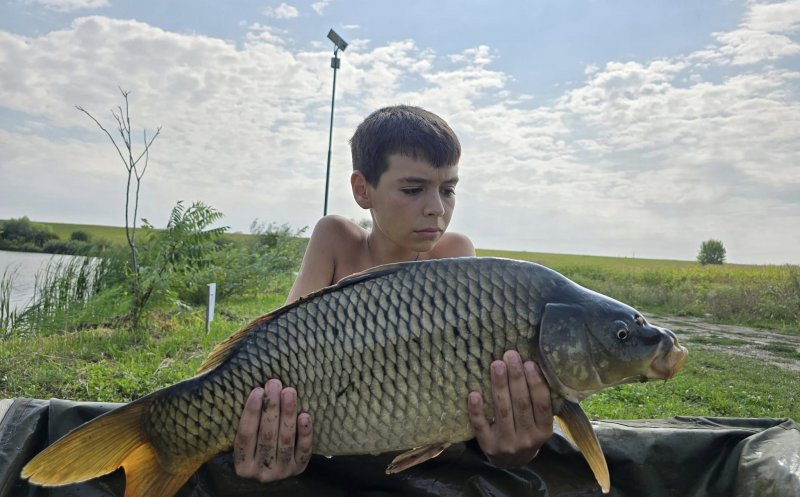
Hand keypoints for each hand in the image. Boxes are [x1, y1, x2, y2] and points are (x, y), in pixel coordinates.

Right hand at [234, 379, 312, 481]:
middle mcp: (261, 472)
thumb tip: (258, 392)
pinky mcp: (298, 469)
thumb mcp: (247, 442)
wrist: (273, 471)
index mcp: (242, 464)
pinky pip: (303, 449)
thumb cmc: (256, 448)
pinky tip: (305, 415)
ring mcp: (281, 471)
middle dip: (271, 407)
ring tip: (289, 392)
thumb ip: (249, 424)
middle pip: (267, 435)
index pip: (245, 435)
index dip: (251, 412)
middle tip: (274, 384)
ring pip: (285, 440)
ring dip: (288, 413)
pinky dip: (305, 432)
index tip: (257, 391)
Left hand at [468, 350, 552, 467]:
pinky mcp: (488, 446)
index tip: (529, 363)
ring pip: (503, 412)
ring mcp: (507, 443)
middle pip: (521, 404)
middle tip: (510, 355)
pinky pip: (481, 426)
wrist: (510, 462)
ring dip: (499, 386)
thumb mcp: (538, 422)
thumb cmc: (525, 431)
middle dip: (516, 378)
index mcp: (544, 430)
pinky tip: (474, 394)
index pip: (542, 405)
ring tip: (496, 365)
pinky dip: (477, 410)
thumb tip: (530, 363)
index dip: (536, 383)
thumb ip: (536, 400)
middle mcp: (527, 438)